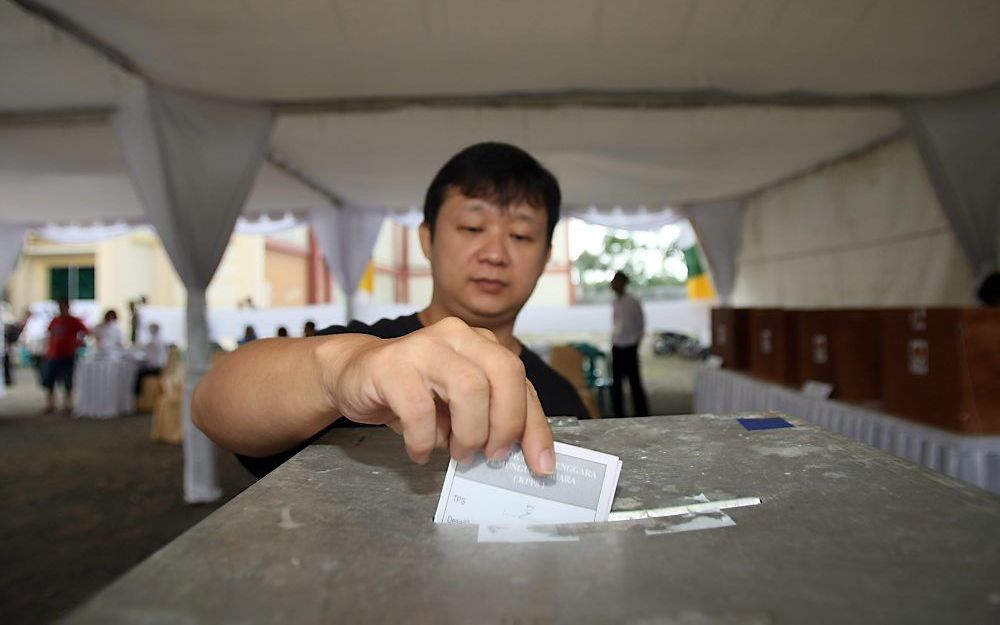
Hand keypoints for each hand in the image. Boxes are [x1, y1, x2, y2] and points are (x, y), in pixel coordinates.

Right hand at [320, 317, 554, 474]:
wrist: (355, 376)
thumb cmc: (414, 392)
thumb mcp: (459, 404)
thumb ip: (491, 416)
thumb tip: (525, 455)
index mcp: (481, 344)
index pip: (521, 381)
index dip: (534, 426)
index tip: (541, 465)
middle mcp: (457, 336)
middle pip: (504, 373)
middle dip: (505, 423)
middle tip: (491, 454)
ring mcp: (424, 346)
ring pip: (468, 387)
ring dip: (470, 432)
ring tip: (457, 453)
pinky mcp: (391, 365)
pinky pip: (420, 409)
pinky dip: (426, 440)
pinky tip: (421, 451)